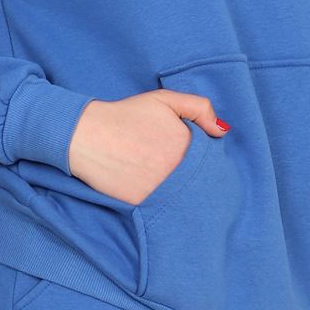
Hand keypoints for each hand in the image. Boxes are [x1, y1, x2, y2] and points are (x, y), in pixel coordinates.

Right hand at [67, 91, 228, 204]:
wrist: (87, 135)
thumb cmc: (126, 115)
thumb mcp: (165, 100)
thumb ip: (199, 108)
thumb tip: (222, 131)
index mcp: (189, 146)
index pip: (210, 159)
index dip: (200, 158)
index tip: (184, 155)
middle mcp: (179, 171)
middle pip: (199, 180)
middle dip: (191, 177)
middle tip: (169, 168)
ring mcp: (162, 190)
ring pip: (183, 197)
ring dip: (180, 192)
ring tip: (158, 178)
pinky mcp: (144, 206)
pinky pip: (162, 209)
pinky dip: (162, 204)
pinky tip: (149, 188)